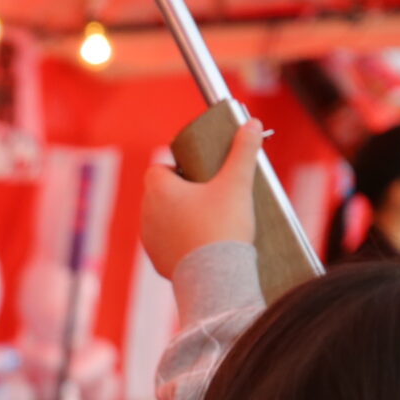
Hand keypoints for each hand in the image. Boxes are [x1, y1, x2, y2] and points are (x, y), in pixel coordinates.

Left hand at [141, 118, 264, 278]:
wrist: (216, 276)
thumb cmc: (223, 225)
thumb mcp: (237, 183)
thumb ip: (244, 150)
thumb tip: (252, 124)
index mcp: (159, 190)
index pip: (157, 169)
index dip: (175, 168)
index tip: (197, 174)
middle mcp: (146, 214)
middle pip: (159, 194)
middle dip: (179, 192)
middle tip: (208, 195)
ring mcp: (149, 240)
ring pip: (160, 220)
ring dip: (177, 217)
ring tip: (207, 220)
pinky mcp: (157, 262)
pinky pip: (165, 244)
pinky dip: (179, 241)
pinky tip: (200, 243)